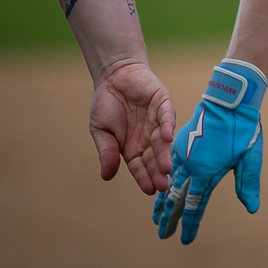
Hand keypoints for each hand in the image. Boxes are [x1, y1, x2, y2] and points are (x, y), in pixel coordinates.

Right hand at [89, 61, 175, 193]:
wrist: (114, 76)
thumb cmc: (106, 105)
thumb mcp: (101, 131)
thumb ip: (106, 151)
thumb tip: (107, 176)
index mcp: (133, 148)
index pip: (140, 167)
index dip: (145, 178)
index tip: (150, 190)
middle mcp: (148, 137)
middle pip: (154, 157)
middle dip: (158, 171)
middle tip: (162, 185)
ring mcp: (157, 120)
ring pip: (162, 141)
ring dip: (164, 153)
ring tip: (166, 168)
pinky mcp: (163, 103)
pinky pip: (166, 116)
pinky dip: (166, 126)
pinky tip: (166, 137)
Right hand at [154, 60, 266, 243]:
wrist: (229, 98)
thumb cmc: (243, 126)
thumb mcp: (251, 155)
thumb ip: (248, 182)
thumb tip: (252, 208)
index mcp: (207, 171)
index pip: (195, 205)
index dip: (190, 224)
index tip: (184, 240)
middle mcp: (191, 165)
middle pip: (177, 198)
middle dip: (169, 218)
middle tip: (162, 235)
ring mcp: (184, 153)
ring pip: (169, 182)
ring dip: (162, 201)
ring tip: (156, 217)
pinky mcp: (181, 142)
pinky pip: (169, 166)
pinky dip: (163, 180)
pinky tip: (160, 188)